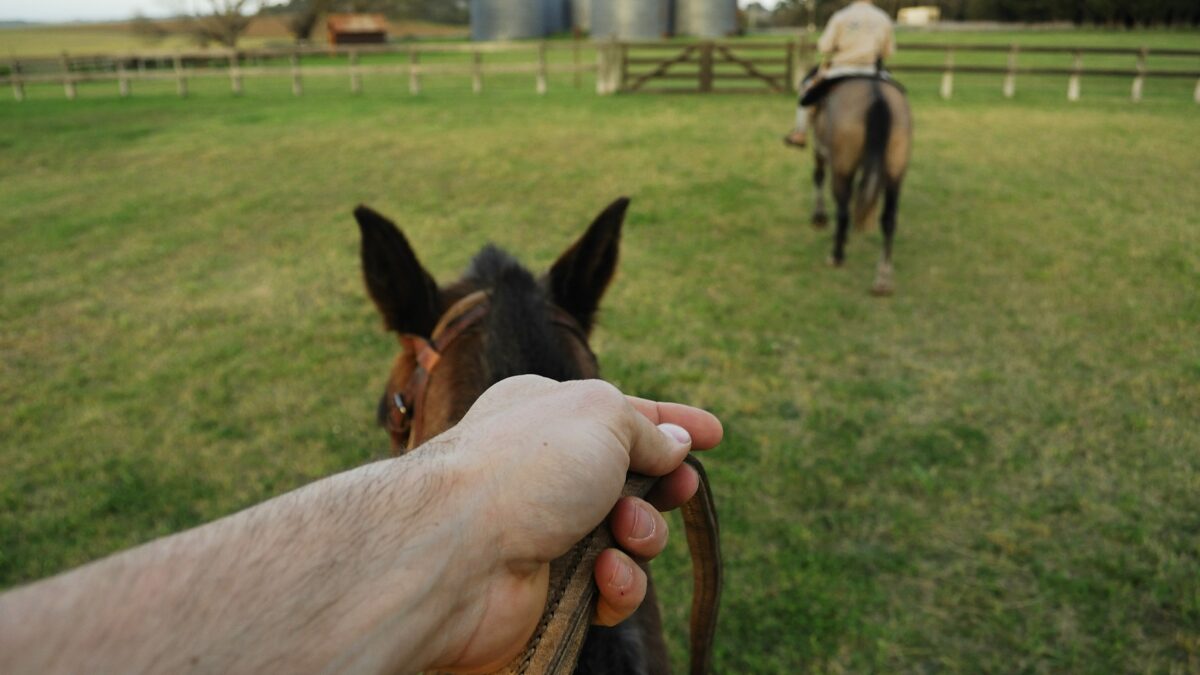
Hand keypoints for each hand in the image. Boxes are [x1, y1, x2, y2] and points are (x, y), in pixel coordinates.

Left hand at [427, 376, 721, 671]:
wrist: (456, 552)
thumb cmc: (525, 468)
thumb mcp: (601, 416)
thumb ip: (647, 430)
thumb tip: (676, 445)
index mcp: (548, 414)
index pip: (623, 414)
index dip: (672, 423)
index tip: (716, 434)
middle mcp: (546, 471)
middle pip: (632, 480)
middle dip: (663, 488)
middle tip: (679, 490)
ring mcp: (547, 532)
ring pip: (630, 538)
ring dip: (642, 536)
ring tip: (623, 532)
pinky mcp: (551, 591)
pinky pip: (612, 589)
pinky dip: (619, 584)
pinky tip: (603, 576)